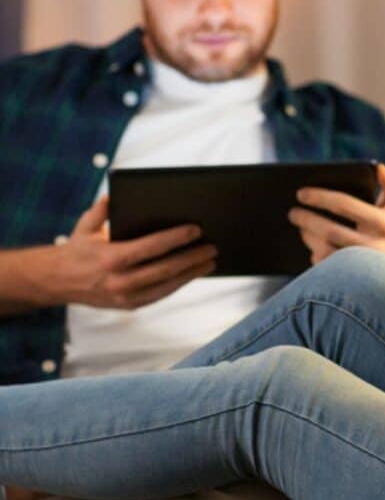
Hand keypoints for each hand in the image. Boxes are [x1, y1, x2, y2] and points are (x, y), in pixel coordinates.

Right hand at [50, 196, 216, 308]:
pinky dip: (179, 283)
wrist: (56, 282)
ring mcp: (125, 297)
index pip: (150, 247)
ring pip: (167, 286)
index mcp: (110, 258)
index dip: (175, 238)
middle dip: (192, 258)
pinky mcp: (129, 306)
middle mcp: (119, 281)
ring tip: (211, 261)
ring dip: (192, 273)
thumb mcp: (85, 226)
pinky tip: (193, 273)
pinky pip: (161, 295)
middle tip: (213, 246)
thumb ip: (101, 210)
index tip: (196, 229)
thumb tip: (115, 194)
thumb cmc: (76, 249)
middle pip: (165, 269)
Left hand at [288, 164, 384, 267]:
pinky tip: (311, 245)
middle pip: (331, 232)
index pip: (345, 205)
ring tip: (300, 227)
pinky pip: (328, 269)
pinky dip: (316, 256)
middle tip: (292, 212)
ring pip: (327, 252)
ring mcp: (364, 266)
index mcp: (382, 222)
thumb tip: (380, 168)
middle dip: (308, 220)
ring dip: (309, 238)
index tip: (301, 193)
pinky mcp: (356, 279)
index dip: (320, 198)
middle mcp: (374, 245)